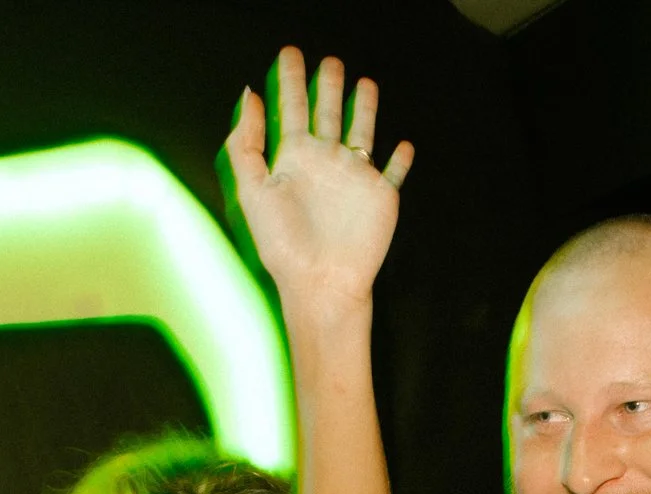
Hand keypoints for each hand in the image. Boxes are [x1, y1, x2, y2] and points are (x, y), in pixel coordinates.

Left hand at [220, 47, 413, 312]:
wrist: (321, 282)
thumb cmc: (283, 244)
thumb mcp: (253, 189)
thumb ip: (247, 143)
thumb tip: (248, 96)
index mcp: (293, 160)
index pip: (290, 109)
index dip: (289, 80)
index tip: (289, 53)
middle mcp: (324, 163)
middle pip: (327, 113)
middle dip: (328, 86)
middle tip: (329, 60)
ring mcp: (354, 178)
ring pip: (362, 132)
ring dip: (364, 109)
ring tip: (366, 82)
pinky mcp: (381, 196)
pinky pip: (394, 172)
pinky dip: (400, 159)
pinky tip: (403, 145)